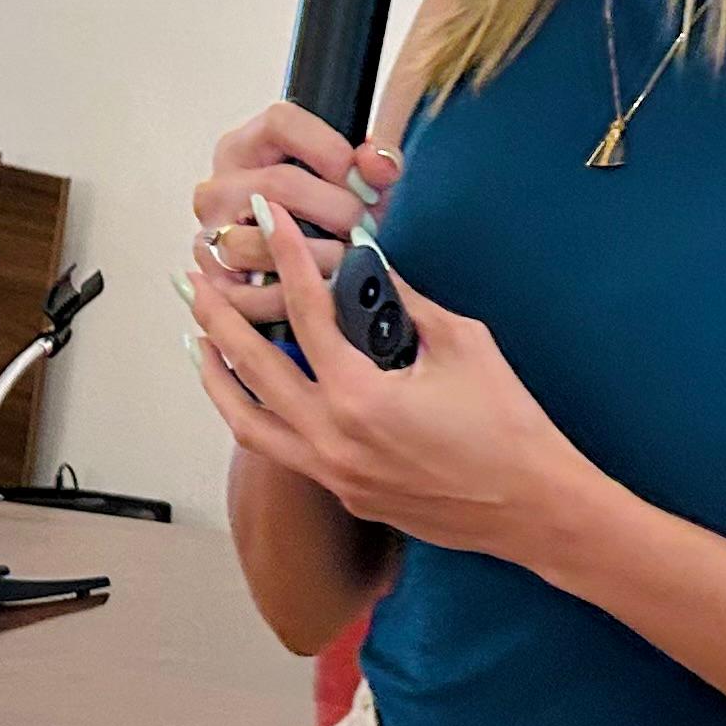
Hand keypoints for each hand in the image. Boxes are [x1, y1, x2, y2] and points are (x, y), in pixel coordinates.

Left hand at [183, 194, 609, 566]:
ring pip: (249, 422)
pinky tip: (252, 392)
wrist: (530, 507)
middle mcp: (332, 441)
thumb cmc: (507, 424)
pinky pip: (281, 449)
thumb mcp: (463, 344)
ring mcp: (333, 474)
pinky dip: (256, 414)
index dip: (285, 257)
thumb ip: (408, 303)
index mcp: (360, 399)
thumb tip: (372, 264)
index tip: (267, 218)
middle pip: (253, 368)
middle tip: (194, 279)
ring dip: (219, 377)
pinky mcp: (345, 494)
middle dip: (218, 316)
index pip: (307, 312)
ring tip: (198, 339)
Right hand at [190, 101, 405, 325]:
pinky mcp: (213, 278)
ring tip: (345, 260)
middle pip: (276, 184)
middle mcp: (221, 183)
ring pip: (255, 242)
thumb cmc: (324, 209)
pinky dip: (288, 299)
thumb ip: (376, 165)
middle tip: (364, 227)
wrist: (295, 258)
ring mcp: (211, 230)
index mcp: (250, 143)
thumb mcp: (353, 180)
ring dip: (313, 258)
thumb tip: (379, 164)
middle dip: (334, 210)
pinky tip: (319, 291)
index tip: (365, 181)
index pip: (282, 123)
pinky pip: (244, 294)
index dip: (330, 149)